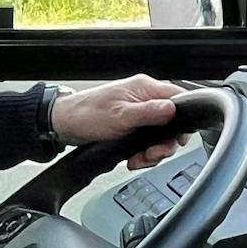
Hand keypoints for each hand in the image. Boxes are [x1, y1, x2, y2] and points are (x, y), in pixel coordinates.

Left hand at [51, 75, 190, 168]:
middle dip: (164, 144)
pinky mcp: (132, 125)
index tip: (176, 139)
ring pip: (160, 135)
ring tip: (139, 159)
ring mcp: (139, 112)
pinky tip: (133, 158)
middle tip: (152, 154)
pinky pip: (147, 140)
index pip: (179, 99)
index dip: (182, 121)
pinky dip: (143, 153)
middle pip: (172, 122)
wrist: (64, 124)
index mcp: (145, 88)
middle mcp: (144, 98)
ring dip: (152, 152)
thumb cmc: (86, 114)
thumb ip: (148, 112)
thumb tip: (172, 109)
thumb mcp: (120, 116)